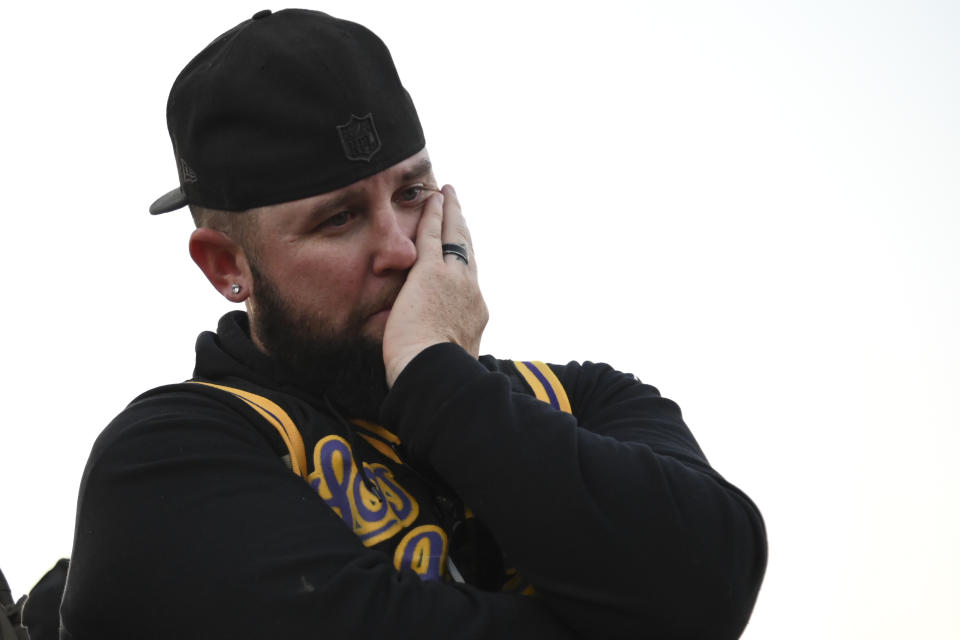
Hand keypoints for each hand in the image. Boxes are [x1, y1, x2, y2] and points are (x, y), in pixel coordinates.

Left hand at [382, 185, 487, 386]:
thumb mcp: (448, 360)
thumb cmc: (434, 376)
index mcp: (474, 314)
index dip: (465, 261)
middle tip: (459, 210)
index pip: (469, 279)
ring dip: (452, 214)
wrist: (435, 374)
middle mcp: (471, 292)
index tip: (462, 250)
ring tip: (448, 196)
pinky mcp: (431, 273)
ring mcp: (454, 279)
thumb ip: (442, 347)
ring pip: (455, 238)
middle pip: (468, 252)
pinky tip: (432, 198)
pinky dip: (434, 214)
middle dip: (463, 229)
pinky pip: (434, 235)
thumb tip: (430, 354)